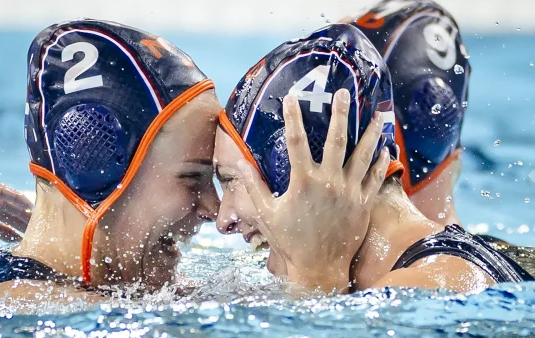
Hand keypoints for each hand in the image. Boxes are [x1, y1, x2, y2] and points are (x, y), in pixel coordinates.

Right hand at [238, 89, 389, 291]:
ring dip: (371, 133)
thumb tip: (237, 162)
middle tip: (343, 93)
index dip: (292, 117)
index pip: (296, 141)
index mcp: (303, 182)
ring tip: (379, 114)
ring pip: (363, 155)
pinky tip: (384, 147)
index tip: (291, 98)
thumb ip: (253, 185)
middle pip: (337, 140)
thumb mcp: (266, 213)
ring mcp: (349, 193)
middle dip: (340, 113)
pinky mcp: (363, 204)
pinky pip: (375, 178)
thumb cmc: (290, 241)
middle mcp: (329, 183)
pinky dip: (380, 161)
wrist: (318, 268)